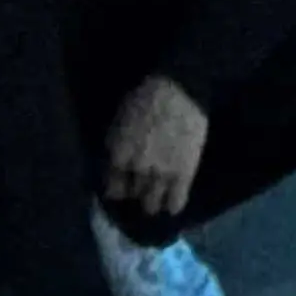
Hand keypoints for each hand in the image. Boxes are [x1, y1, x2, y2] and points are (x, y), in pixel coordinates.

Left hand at [102, 75, 212, 221]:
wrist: (181, 90)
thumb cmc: (147, 97)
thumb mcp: (120, 119)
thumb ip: (116, 145)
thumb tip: (115, 163)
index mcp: (118, 154)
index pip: (112, 188)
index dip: (116, 189)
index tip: (121, 188)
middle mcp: (137, 169)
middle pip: (132, 194)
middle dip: (135, 192)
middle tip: (140, 187)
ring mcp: (161, 174)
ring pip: (152, 204)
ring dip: (151, 202)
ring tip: (155, 198)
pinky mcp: (184, 174)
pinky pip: (176, 202)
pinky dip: (172, 206)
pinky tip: (171, 205)